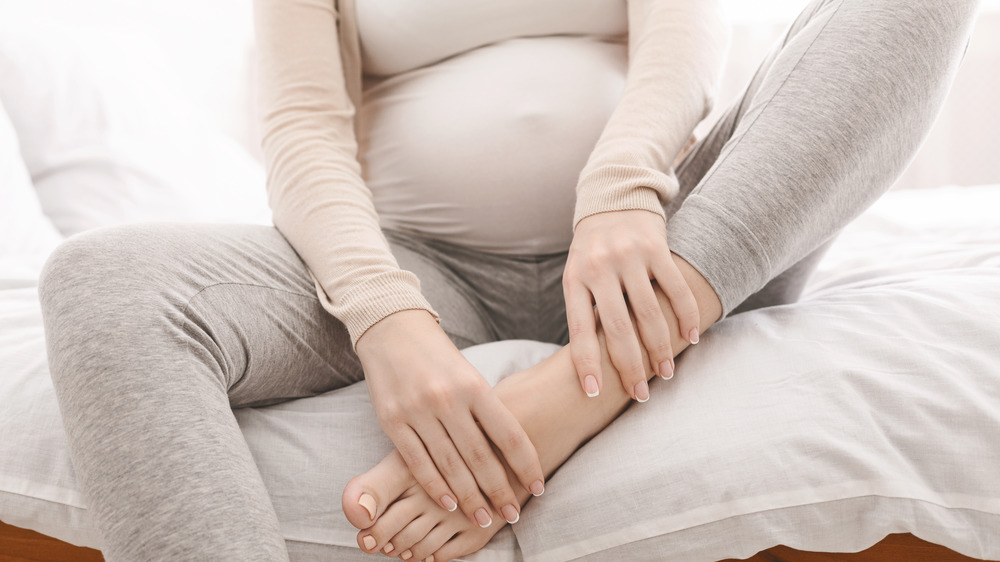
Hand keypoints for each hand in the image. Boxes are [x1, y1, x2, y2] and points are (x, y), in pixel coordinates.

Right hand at [355, 310, 543, 526]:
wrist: (392, 329)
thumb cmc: (438, 356)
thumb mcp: (469, 374)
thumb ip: (485, 408)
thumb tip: (512, 450)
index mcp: (474, 385)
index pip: (509, 434)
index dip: (527, 464)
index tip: (539, 487)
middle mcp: (447, 399)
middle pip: (480, 457)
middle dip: (499, 491)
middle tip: (512, 515)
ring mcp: (417, 411)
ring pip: (450, 465)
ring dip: (469, 498)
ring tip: (484, 519)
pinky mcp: (392, 421)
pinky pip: (417, 463)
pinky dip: (435, 487)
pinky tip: (450, 504)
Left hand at [564, 210, 699, 400]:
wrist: (612, 197)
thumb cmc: (592, 250)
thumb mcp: (578, 274)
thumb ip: (585, 309)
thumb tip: (592, 361)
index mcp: (575, 279)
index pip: (579, 329)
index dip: (586, 363)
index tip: (593, 392)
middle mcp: (600, 268)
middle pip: (618, 329)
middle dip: (630, 366)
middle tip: (640, 394)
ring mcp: (629, 257)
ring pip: (649, 314)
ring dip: (660, 348)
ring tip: (666, 372)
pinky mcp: (656, 247)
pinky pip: (676, 289)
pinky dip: (686, 317)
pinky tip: (691, 338)